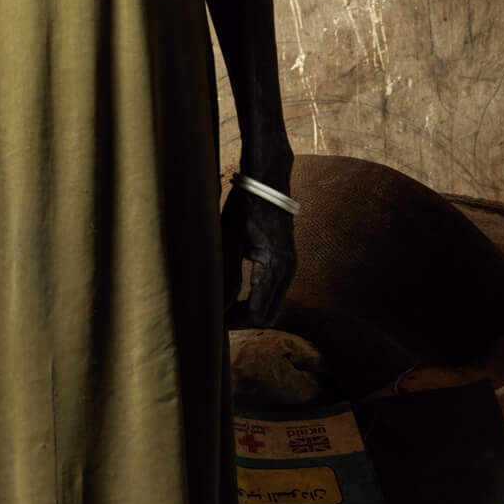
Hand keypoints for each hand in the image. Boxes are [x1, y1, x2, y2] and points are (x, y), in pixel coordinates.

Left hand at [221, 187, 296, 327]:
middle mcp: (288, 270)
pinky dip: (257, 301)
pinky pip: (274, 293)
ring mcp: (290, 267)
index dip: (235, 322)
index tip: (213, 321)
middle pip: (269, 315)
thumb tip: (218, 305)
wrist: (267, 181)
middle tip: (217, 319)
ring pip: (273, 306)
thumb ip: (226, 274)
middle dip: (243, 322)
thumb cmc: (246, 204)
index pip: (257, 312)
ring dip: (250, 313)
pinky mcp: (287, 262)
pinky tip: (237, 297)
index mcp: (275, 266)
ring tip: (224, 310)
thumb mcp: (230, 237)